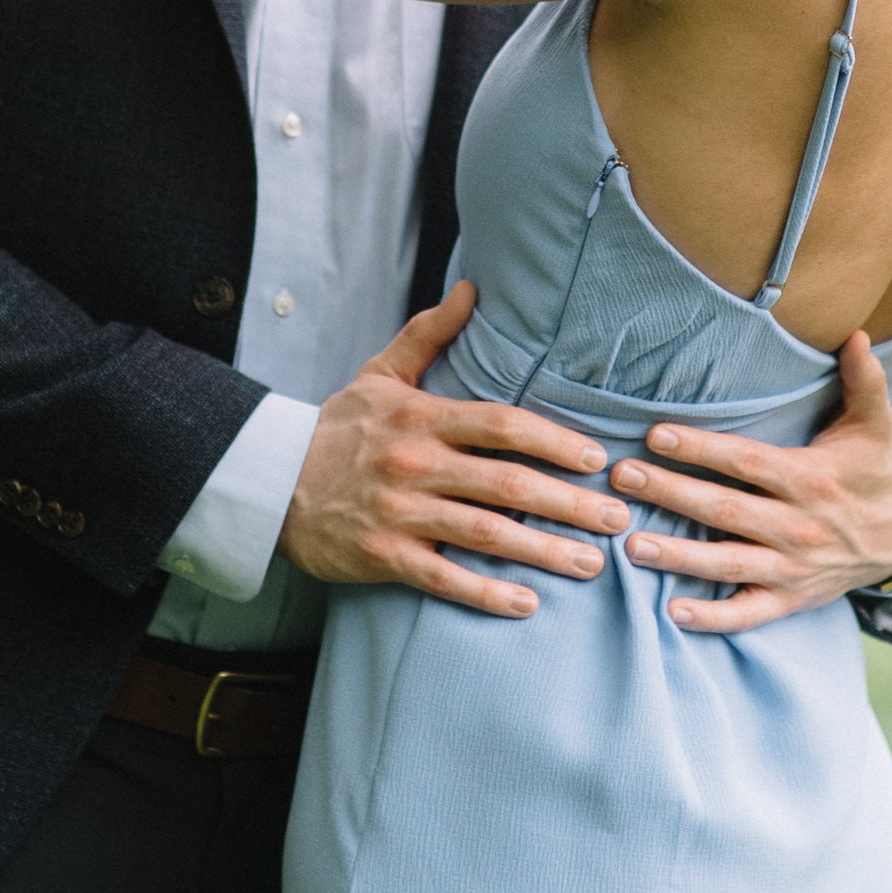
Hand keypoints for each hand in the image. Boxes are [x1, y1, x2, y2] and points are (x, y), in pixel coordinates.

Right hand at [281, 281, 629, 620]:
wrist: (271, 482)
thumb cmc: (339, 428)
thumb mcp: (381, 373)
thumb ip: (429, 333)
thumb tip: (472, 288)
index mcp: (422, 419)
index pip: (502, 425)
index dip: (555, 441)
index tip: (597, 458)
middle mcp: (415, 465)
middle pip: (507, 484)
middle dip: (570, 504)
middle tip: (619, 520)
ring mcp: (400, 514)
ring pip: (485, 535)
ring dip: (544, 551)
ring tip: (591, 563)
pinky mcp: (383, 558)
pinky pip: (444, 579)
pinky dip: (487, 593)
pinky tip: (527, 603)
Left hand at [609, 331, 891, 633]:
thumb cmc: (873, 470)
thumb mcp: (874, 425)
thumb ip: (864, 380)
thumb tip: (857, 333)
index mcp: (810, 480)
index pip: (746, 461)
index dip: (701, 449)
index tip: (655, 434)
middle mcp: (799, 526)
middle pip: (725, 510)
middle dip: (671, 494)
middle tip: (622, 478)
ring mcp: (793, 568)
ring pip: (729, 563)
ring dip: (679, 557)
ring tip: (632, 545)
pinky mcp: (791, 599)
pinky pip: (748, 614)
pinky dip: (713, 618)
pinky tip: (673, 612)